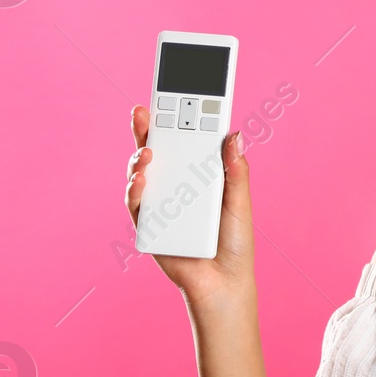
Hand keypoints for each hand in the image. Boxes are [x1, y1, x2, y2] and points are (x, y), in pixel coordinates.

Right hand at [125, 105, 255, 306]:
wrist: (223, 284)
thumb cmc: (233, 243)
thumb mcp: (239, 202)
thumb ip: (235, 171)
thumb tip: (235, 135)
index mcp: (198, 175)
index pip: (184, 141)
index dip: (176, 118)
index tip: (171, 93)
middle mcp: (175, 185)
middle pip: (156, 150)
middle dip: (147, 129)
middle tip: (144, 110)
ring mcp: (159, 203)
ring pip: (141, 173)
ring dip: (139, 159)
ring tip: (147, 153)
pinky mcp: (148, 225)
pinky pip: (136, 203)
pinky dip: (136, 190)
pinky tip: (142, 180)